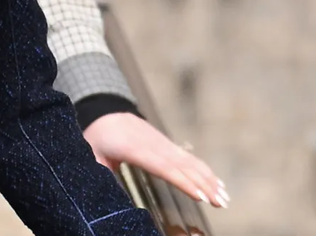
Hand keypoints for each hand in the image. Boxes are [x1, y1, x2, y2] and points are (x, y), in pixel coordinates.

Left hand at [82, 113, 227, 207]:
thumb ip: (101, 172)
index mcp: (134, 148)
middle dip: (205, 184)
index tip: (201, 195)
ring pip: (190, 161)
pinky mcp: (166, 144)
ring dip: (210, 179)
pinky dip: (204, 171)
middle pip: (182, 166)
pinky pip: (188, 158)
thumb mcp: (91, 155)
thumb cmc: (96, 138)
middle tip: (221, 202)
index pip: (163, 167)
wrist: (104, 112)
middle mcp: (153, 144)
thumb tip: (109, 195)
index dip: (183, 181)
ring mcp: (162, 142)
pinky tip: (217, 183)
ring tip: (224, 198)